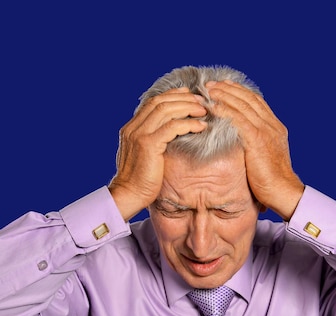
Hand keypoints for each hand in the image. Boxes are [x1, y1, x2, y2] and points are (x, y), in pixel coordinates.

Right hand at [108, 88, 206, 220]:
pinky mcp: (148, 145)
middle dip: (183, 98)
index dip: (172, 96)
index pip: (153, 103)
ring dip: (187, 108)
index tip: (189, 95)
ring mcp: (140, 135)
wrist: (128, 195)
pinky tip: (200, 126)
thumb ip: (152, 142)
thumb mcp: (144, 156)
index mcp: (131, 128)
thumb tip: (169, 136)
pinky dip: (188, 124)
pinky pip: (172, 127)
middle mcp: (133, 128)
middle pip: (160, 102)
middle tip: (200, 101)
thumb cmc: (139, 181)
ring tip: (203, 111)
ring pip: (166, 110)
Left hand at [206, 81, 304, 219]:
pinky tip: (213, 107)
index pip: (256, 102)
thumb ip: (256, 145)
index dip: (240, 92)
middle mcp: (271, 126)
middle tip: (212, 84)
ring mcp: (265, 132)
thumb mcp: (266, 157)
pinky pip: (238, 120)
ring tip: (209, 90)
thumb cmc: (272, 181)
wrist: (283, 191)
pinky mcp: (257, 141)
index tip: (225, 86)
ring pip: (243, 106)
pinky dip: (225, 111)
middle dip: (229, 89)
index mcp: (275, 128)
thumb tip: (241, 143)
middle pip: (249, 99)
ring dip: (224, 96)